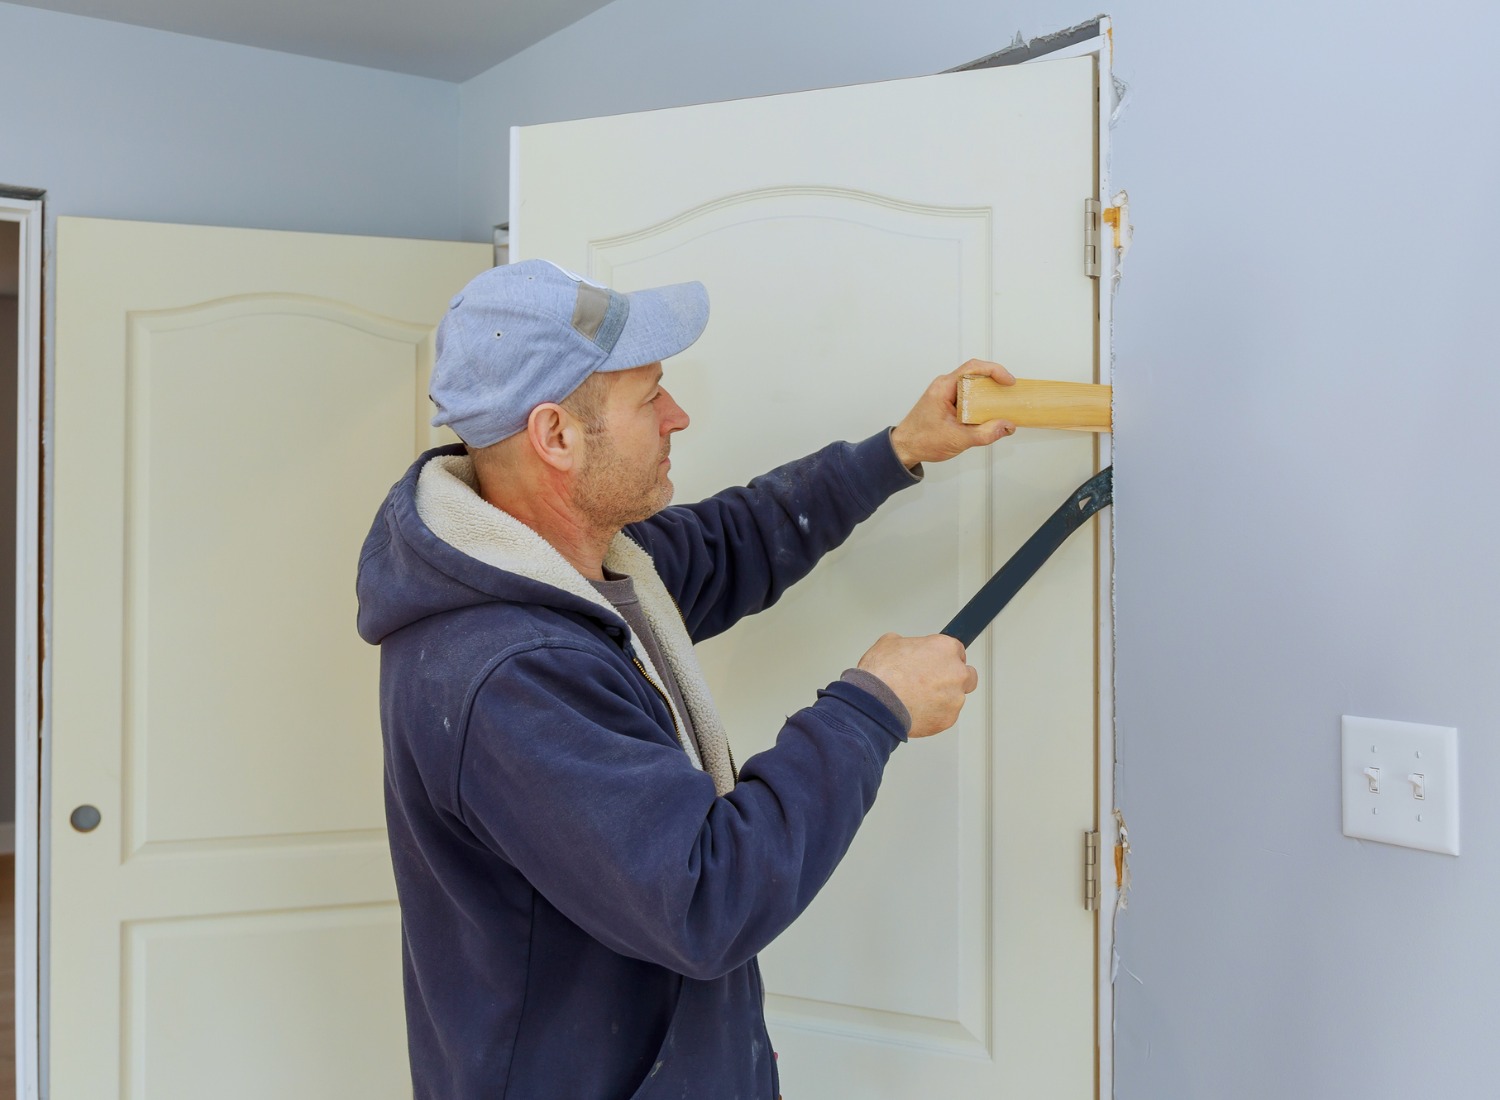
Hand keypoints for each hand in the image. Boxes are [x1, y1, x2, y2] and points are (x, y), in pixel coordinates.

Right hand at [856, 633, 977, 738]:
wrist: (876, 703)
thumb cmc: (882, 674)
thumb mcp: (889, 643)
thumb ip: (906, 643)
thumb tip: (904, 648)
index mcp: (945, 648)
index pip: (958, 650)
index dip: (944, 657)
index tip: (937, 663)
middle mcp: (956, 672)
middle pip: (967, 675)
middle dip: (953, 678)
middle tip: (933, 682)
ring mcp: (955, 697)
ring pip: (956, 698)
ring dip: (942, 698)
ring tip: (918, 700)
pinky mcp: (948, 719)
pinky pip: (946, 716)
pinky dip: (934, 715)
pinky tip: (917, 711)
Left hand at [889, 359, 1015, 467]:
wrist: (905, 448)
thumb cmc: (922, 440)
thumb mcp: (958, 439)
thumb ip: (986, 433)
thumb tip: (1007, 426)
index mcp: (944, 388)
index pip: (973, 368)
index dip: (994, 370)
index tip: (1008, 381)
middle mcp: (944, 386)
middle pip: (975, 374)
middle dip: (994, 382)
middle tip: (1008, 393)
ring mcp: (945, 393)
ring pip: (972, 385)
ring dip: (988, 393)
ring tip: (1002, 404)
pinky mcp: (948, 402)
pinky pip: (968, 395)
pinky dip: (980, 401)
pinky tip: (989, 413)